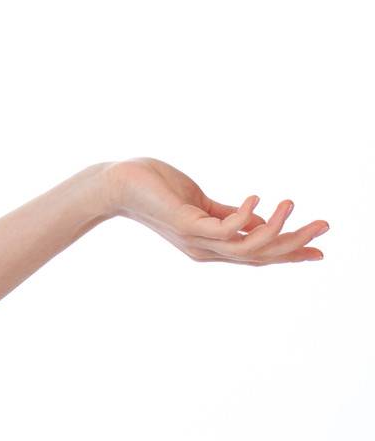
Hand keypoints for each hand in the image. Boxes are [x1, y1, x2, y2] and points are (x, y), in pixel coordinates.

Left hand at [104, 157, 328, 264]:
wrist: (116, 183)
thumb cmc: (156, 189)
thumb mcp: (201, 204)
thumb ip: (229, 214)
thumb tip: (261, 219)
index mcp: (212, 245)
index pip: (258, 256)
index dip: (289, 254)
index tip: (320, 250)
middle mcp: (206, 250)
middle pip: (260, 257)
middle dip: (295, 244)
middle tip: (324, 225)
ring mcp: (196, 239)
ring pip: (247, 248)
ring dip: (277, 230)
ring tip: (294, 205)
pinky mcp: (185, 224)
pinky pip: (224, 229)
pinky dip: (246, 217)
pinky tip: (257, 199)